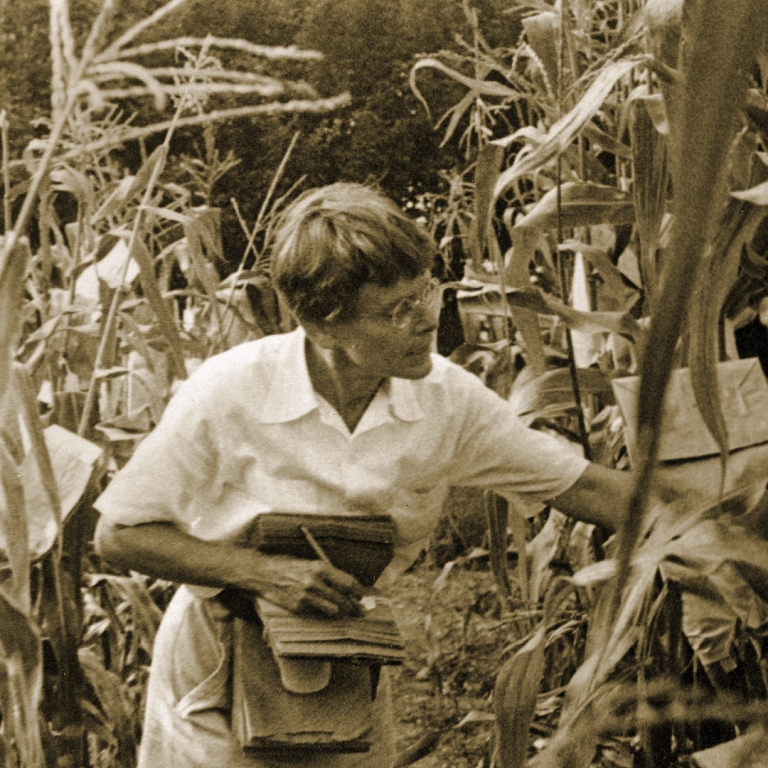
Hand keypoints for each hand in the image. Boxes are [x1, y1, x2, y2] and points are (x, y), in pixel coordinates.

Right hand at [246, 554, 364, 616]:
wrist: (262, 572)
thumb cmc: (286, 565)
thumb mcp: (308, 563)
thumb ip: (326, 574)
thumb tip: (344, 586)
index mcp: (320, 567)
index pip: (348, 582)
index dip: (358, 592)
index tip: (362, 596)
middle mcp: (315, 582)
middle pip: (344, 599)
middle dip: (354, 607)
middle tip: (360, 611)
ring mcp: (306, 596)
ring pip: (333, 610)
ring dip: (341, 613)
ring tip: (346, 614)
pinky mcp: (298, 608)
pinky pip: (316, 614)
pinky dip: (322, 615)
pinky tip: (325, 613)